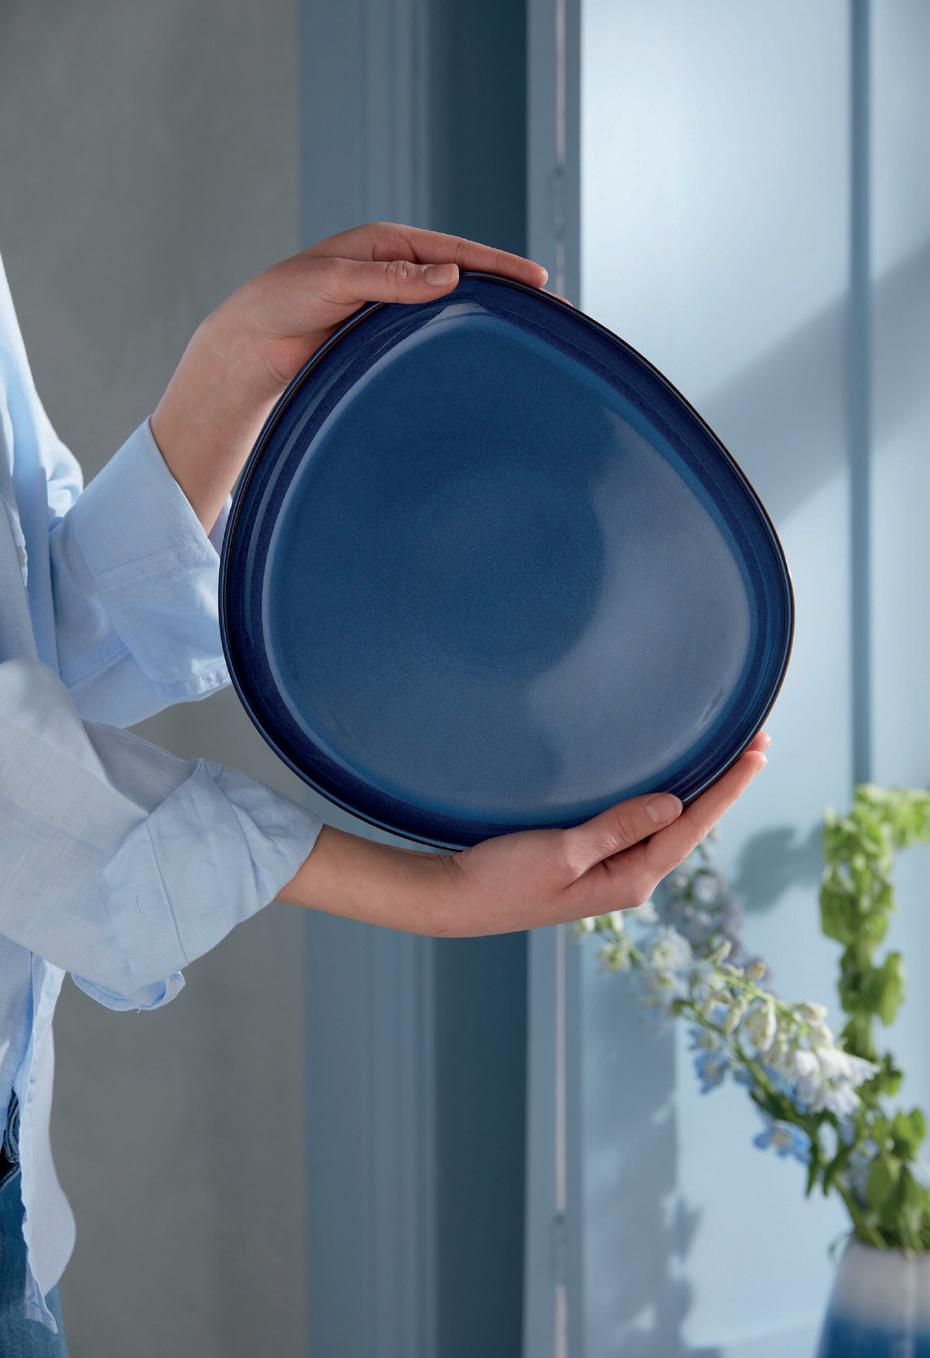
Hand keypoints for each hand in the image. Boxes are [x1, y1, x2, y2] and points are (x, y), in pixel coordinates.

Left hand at [150, 221, 551, 532]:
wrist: (248, 348)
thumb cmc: (280, 303)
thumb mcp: (335, 281)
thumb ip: (390, 279)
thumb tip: (451, 275)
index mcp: (386, 246)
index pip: (456, 251)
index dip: (499, 267)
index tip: (538, 281)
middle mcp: (395, 274)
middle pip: (463, 281)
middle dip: (505, 294)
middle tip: (549, 313)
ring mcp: (393, 310)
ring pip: (449, 314)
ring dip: (484, 324)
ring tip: (526, 340)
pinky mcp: (383, 342)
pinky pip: (428, 341)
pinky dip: (455, 347)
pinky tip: (478, 363)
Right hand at [429, 732, 770, 935]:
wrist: (455, 899)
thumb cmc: (502, 880)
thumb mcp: (562, 852)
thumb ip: (618, 828)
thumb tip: (675, 806)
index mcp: (629, 880)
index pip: (692, 827)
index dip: (727, 789)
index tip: (758, 755)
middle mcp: (629, 878)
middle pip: (690, 826)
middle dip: (725, 787)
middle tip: (759, 746)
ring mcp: (610, 871)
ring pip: (668, 826)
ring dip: (700, 793)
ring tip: (730, 761)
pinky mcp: (590, 862)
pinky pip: (640, 826)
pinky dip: (665, 802)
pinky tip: (672, 788)